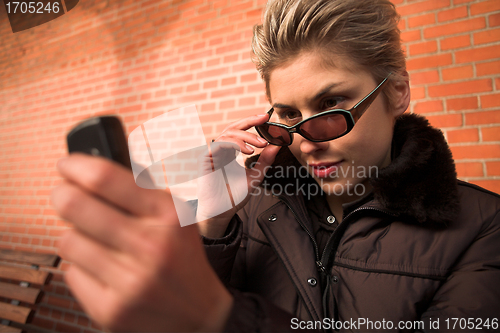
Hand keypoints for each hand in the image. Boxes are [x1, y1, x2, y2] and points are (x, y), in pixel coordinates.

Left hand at [51, 153, 232, 331]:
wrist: (198, 313)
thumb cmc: (181, 257)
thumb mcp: (176, 216)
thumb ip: (139, 192)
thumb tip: (87, 172)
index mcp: (168, 215)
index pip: (105, 178)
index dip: (75, 165)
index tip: (66, 165)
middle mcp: (151, 246)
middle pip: (75, 205)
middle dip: (62, 194)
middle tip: (64, 194)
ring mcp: (129, 281)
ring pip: (68, 240)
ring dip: (75, 234)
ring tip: (93, 239)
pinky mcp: (111, 309)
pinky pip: (71, 273)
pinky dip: (81, 266)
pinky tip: (101, 268)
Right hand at [196, 114, 280, 237]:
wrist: (221, 212)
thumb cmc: (234, 196)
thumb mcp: (255, 175)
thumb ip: (265, 161)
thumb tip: (278, 145)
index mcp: (229, 152)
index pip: (239, 131)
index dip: (252, 121)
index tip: (267, 117)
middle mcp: (220, 150)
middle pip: (232, 127)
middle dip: (249, 121)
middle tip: (265, 119)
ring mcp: (212, 153)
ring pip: (227, 133)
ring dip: (246, 136)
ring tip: (260, 144)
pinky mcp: (206, 159)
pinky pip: (219, 143)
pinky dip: (235, 144)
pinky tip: (247, 151)